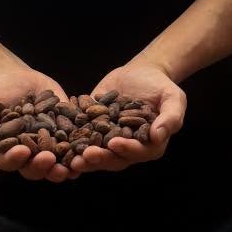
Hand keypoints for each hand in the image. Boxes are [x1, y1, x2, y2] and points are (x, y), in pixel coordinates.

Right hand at [0, 67, 74, 182]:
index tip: (22, 151)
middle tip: (49, 159)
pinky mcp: (66, 135)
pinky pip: (75, 147)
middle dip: (42, 166)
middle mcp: (28, 155)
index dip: (14, 159)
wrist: (17, 79)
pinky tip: (89, 149)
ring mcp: (48, 147)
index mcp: (5, 151)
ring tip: (71, 165)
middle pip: (34, 168)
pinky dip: (81, 150)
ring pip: (56, 165)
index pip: (7, 162)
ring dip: (64, 168)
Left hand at [70, 58, 185, 175]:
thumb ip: (171, 117)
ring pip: (95, 153)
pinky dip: (70, 141)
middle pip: (113, 158)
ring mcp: (108, 140)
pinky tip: (58, 139)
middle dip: (99, 158)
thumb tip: (159, 135)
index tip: (114, 144)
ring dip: (82, 157)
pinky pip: (80, 137)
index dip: (126, 150)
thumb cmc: (161, 87)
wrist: (141, 73)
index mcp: (148, 145)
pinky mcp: (92, 129)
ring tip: (69, 157)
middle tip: (85, 156)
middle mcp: (127, 148)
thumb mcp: (173, 98)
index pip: (138, 153)